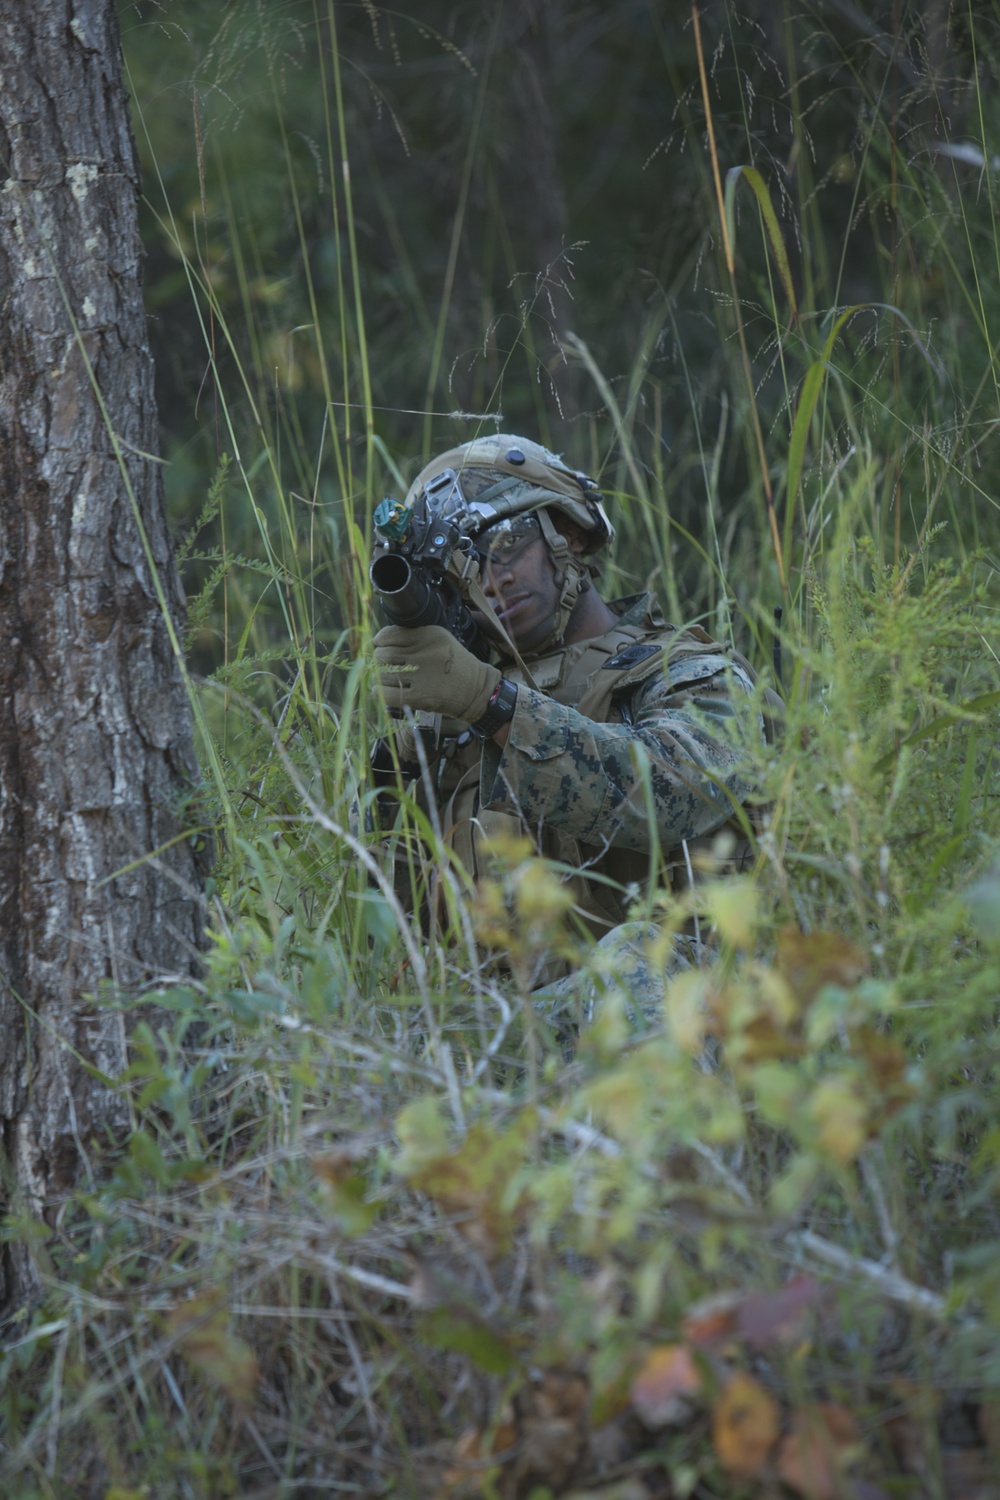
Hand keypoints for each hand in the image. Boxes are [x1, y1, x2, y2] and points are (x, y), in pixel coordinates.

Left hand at [374, 625, 499, 722]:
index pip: (390, 635)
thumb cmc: (453, 665)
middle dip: (378, 660)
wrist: (475, 690)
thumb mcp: (439, 641)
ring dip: (379, 677)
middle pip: (383, 655)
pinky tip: (382, 691)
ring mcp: (423, 676)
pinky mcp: (421, 697)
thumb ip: (412, 637)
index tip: (380, 646)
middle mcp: (426, 654)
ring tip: (384, 678)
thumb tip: (376, 641)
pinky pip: (388, 694)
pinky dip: (380, 692)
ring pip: (383, 675)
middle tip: (382, 665)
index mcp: (430, 636)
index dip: (380, 641)